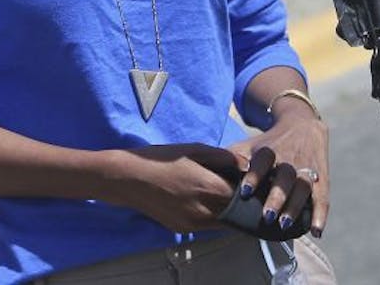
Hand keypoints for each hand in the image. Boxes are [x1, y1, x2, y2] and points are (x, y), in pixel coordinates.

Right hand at [106, 143, 243, 231]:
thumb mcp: (193, 150)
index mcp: (208, 188)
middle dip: (241, 202)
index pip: (243, 196)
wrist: (128, 179)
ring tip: (222, 193)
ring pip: (222, 222)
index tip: (251, 181)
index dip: (250, 189)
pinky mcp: (183, 229)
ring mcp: (193, 224)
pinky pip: (207, 224)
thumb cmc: (160, 159)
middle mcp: (204, 211)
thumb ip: (223, 158)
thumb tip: (246, 165)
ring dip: (227, 210)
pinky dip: (212, 214)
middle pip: (236, 213)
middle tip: (241, 189)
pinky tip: (204, 199)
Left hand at [228, 107, 329, 236]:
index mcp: (270, 150)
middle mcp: (289, 159)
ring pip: (303, 187)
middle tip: (266, 216)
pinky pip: (323, 197)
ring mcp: (307, 168)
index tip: (244, 192)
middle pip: (285, 177)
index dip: (254, 176)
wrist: (301, 124)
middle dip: (277, 196)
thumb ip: (231, 160)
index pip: (262, 161)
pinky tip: (316, 231)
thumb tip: (206, 175)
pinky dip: (321, 214)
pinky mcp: (321, 177)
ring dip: (296, 206)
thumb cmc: (268, 143)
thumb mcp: (250, 146)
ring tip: (285, 225)